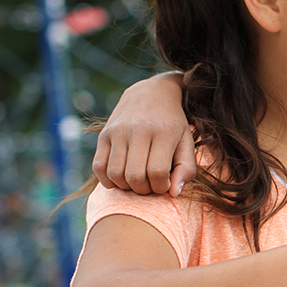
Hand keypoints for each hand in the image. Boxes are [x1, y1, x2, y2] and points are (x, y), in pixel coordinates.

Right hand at [92, 73, 195, 195]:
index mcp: (163, 132)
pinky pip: (99, 167)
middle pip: (135, 177)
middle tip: (151, 184)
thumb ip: (186, 168)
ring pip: (116, 174)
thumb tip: (173, 194)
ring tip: (138, 181)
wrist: (152, 93)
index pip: (158, 173)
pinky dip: (108, 180)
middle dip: (144, 189)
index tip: (166, 184)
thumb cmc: (173, 124)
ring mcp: (118, 131)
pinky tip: (121, 178)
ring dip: (127, 187)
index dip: (161, 187)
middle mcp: (138, 130)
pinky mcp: (104, 134)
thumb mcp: (187, 142)